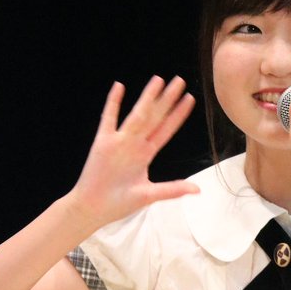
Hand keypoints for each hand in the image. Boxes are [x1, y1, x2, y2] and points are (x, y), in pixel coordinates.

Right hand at [69, 75, 198, 225]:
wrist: (92, 209)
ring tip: (158, 80)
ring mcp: (119, 142)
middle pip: (155, 117)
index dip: (178, 115)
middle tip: (179, 81)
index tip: (190, 100)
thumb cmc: (118, 203)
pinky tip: (119, 86)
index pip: (166, 130)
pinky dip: (113, 103)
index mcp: (145, 155)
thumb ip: (172, 190)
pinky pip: (108, 119)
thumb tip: (197, 190)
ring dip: (147, 98)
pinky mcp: (102, 143)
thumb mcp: (149, 195)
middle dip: (167, 100)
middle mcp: (135, 144)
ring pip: (136, 115)